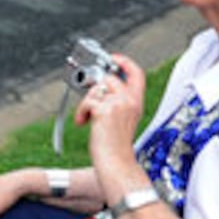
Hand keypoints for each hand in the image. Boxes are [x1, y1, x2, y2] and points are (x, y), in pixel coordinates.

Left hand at [74, 54, 145, 181]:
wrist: (116, 161)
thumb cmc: (116, 145)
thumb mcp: (122, 119)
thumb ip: (116, 102)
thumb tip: (98, 90)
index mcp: (137, 102)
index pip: (136, 73)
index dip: (124, 62)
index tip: (113, 58)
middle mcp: (130, 100)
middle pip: (109, 77)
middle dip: (94, 88)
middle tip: (89, 101)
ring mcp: (118, 103)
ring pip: (96, 89)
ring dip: (86, 103)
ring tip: (86, 117)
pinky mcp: (105, 109)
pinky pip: (87, 102)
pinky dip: (81, 112)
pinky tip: (82, 122)